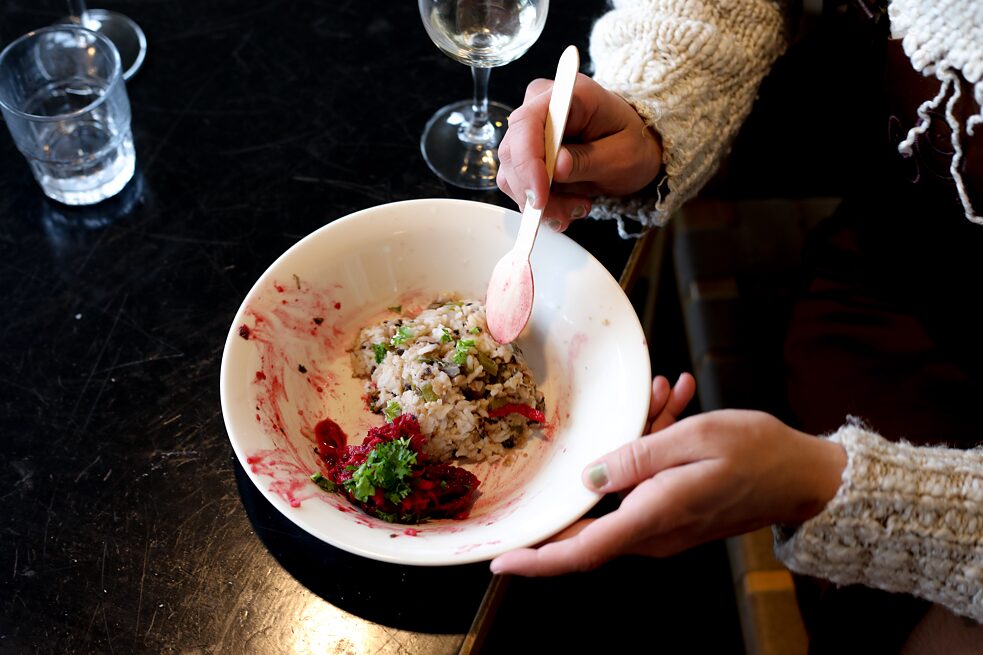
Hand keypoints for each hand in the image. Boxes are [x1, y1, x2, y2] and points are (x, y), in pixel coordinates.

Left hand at [490, 406, 846, 576]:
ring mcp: (664, 525)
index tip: (503, 561)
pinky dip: (652, 447)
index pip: (583, 551)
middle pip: (594, 516)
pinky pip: (644, 483)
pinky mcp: (673, 512)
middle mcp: (655, 531)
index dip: (540, 560)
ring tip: (668, 397)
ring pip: (621, 489)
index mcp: (654, 516)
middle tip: (634, 410)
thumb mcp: (695, 440)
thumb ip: (636, 458)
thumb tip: (589, 477)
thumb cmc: (758, 453)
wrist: (805, 474)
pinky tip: (673, 405)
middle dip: (590, 469)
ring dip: (635, 440)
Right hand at [496, 74, 662, 230]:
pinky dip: (542, 204)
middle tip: (566, 214)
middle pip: (513, 151)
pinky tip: (568, 206)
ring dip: (542, 203)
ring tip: (577, 208)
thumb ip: (588, 160)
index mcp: (568, 94)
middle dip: (534, 191)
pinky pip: (520, 185)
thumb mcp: (623, 155)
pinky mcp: (528, 154)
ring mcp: (531, 131)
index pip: (527, 122)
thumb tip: (556, 168)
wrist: (635, 147)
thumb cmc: (632, 142)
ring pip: (513, 174)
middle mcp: (540, 106)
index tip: (540, 196)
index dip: (527, 161)